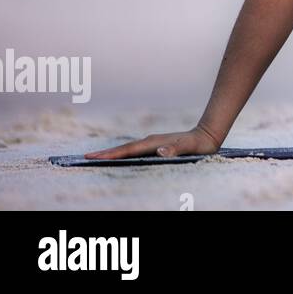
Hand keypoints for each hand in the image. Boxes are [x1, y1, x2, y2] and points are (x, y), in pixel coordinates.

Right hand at [84, 124, 221, 159]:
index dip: (111, 155)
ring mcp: (151, 143)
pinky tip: (118, 158)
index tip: (94, 157)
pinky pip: (134, 151)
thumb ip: (175, 150)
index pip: (128, 150)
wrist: (207, 135)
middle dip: (104, 154)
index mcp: (154, 143)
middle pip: (123, 149)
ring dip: (111, 153)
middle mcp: (149, 142)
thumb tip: (159, 152)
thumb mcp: (189, 148)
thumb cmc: (198, 144)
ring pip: (127, 149)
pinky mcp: (155, 146)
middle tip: (85, 158)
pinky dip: (122, 154)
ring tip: (95, 158)